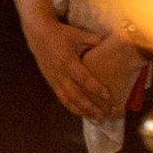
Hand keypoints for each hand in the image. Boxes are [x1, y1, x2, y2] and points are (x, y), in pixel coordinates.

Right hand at [22, 4, 125, 119]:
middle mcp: (60, 74)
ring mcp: (54, 80)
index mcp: (69, 62)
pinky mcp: (51, 82)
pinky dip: (72, 107)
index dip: (95, 88)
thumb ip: (96, 41)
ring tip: (94, 119)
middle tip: (103, 115)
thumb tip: (114, 45)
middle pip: (75, 95)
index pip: (84, 78)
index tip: (108, 96)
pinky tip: (81, 113)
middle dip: (89, 107)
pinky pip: (61, 98)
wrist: (38, 34)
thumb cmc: (61, 34)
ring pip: (67, 100)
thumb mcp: (80, 35)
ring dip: (81, 111)